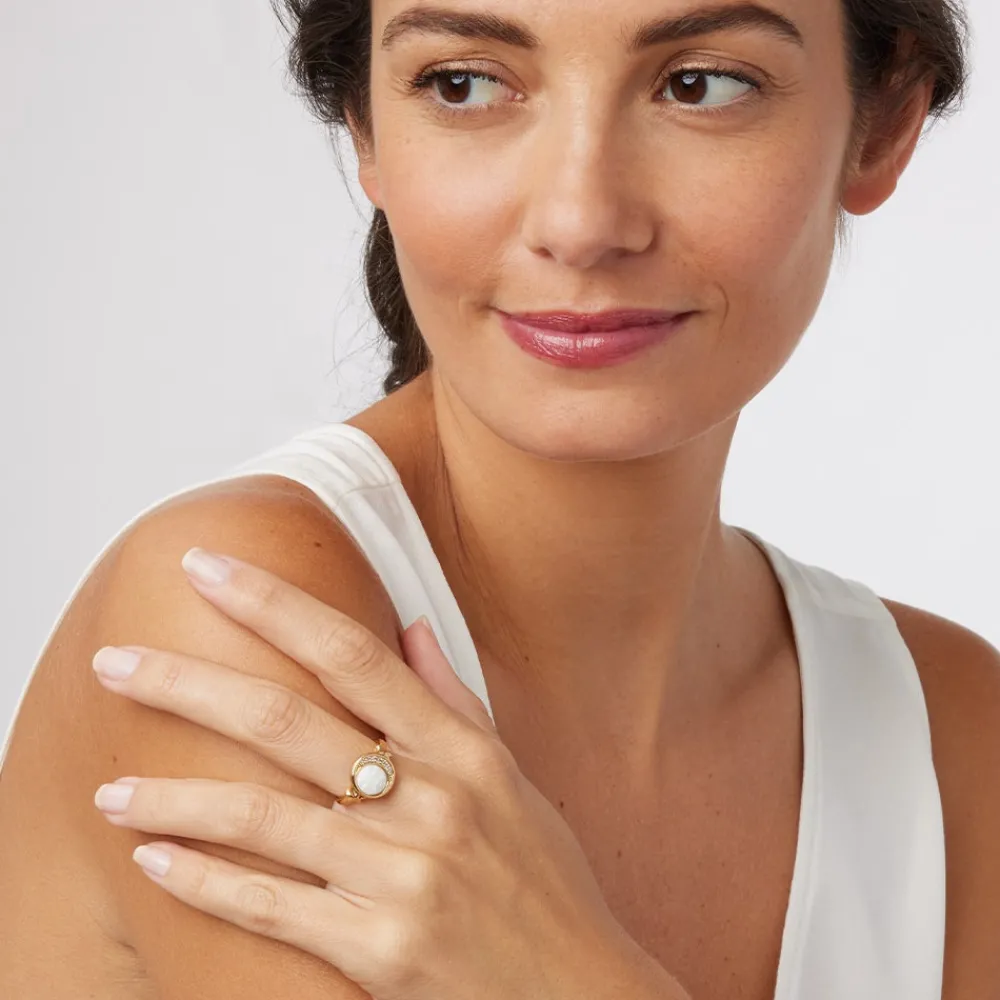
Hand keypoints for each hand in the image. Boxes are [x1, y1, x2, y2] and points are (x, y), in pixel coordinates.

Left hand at [91, 547, 680, 999]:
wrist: (583, 995)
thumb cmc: (544, 883)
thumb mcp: (512, 781)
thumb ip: (454, 701)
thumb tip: (411, 626)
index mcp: (461, 750)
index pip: (351, 652)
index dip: (274, 603)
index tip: (210, 567)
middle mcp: (430, 800)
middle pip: (286, 722)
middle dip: (190, 685)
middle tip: (117, 662)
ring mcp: (403, 875)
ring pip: (260, 818)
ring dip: (173, 798)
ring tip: (109, 789)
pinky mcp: (379, 951)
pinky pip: (271, 907)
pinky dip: (205, 881)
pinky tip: (155, 860)